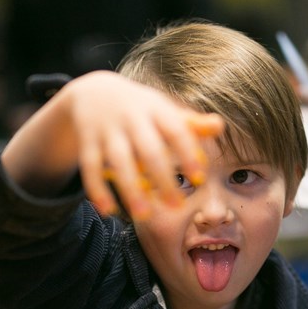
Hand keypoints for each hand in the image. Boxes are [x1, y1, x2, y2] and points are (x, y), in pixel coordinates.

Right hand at [62, 71, 223, 216]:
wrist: (92, 92)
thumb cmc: (139, 109)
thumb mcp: (163, 110)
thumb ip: (190, 123)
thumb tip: (220, 127)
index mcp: (155, 109)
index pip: (175, 131)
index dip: (187, 154)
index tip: (199, 179)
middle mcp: (130, 118)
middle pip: (149, 150)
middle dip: (163, 178)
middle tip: (177, 207)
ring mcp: (107, 130)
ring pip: (119, 162)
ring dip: (131, 189)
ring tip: (144, 216)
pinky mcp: (87, 143)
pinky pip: (90, 168)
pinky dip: (98, 191)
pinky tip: (108, 212)